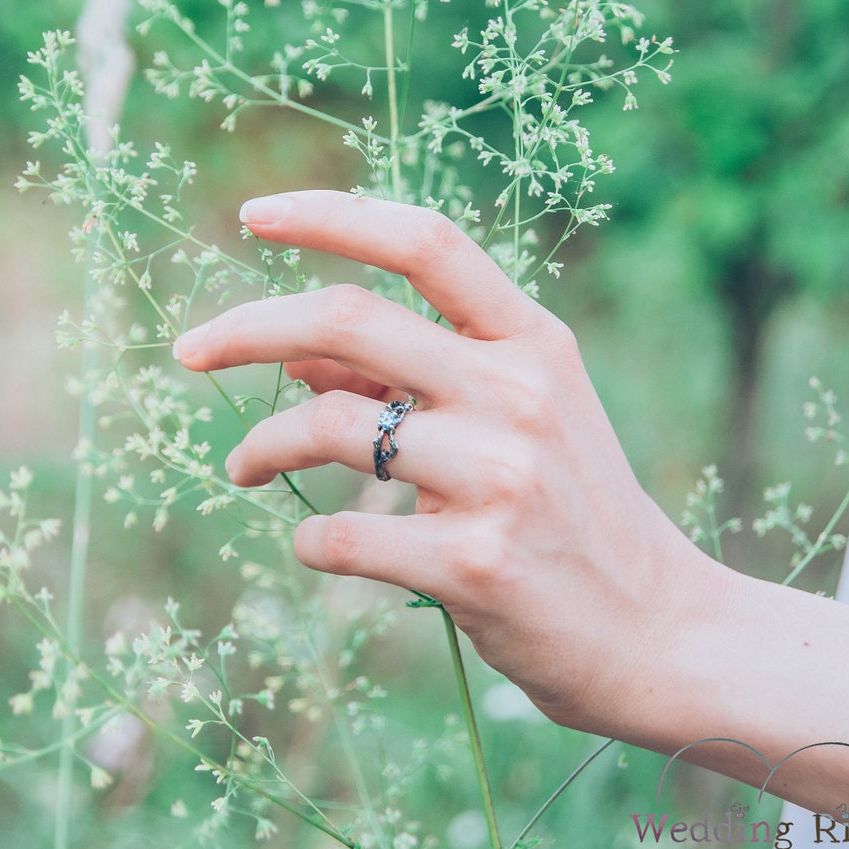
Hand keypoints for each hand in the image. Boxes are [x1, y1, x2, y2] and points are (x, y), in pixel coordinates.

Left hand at [173, 190, 714, 735]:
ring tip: (242, 471)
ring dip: (262, 446)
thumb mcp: (517, 418)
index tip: (252, 217)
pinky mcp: (477, 564)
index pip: (426, 242)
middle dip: (246, 328)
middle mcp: (520, 393)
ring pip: (329, 426)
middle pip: (348, 320)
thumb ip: (415, 374)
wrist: (659, 632)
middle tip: (189, 350)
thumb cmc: (573, 513)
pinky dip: (306, 537)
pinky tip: (314, 544)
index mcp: (534, 342)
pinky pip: (342, 535)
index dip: (332, 216)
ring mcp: (501, 477)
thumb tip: (293, 351)